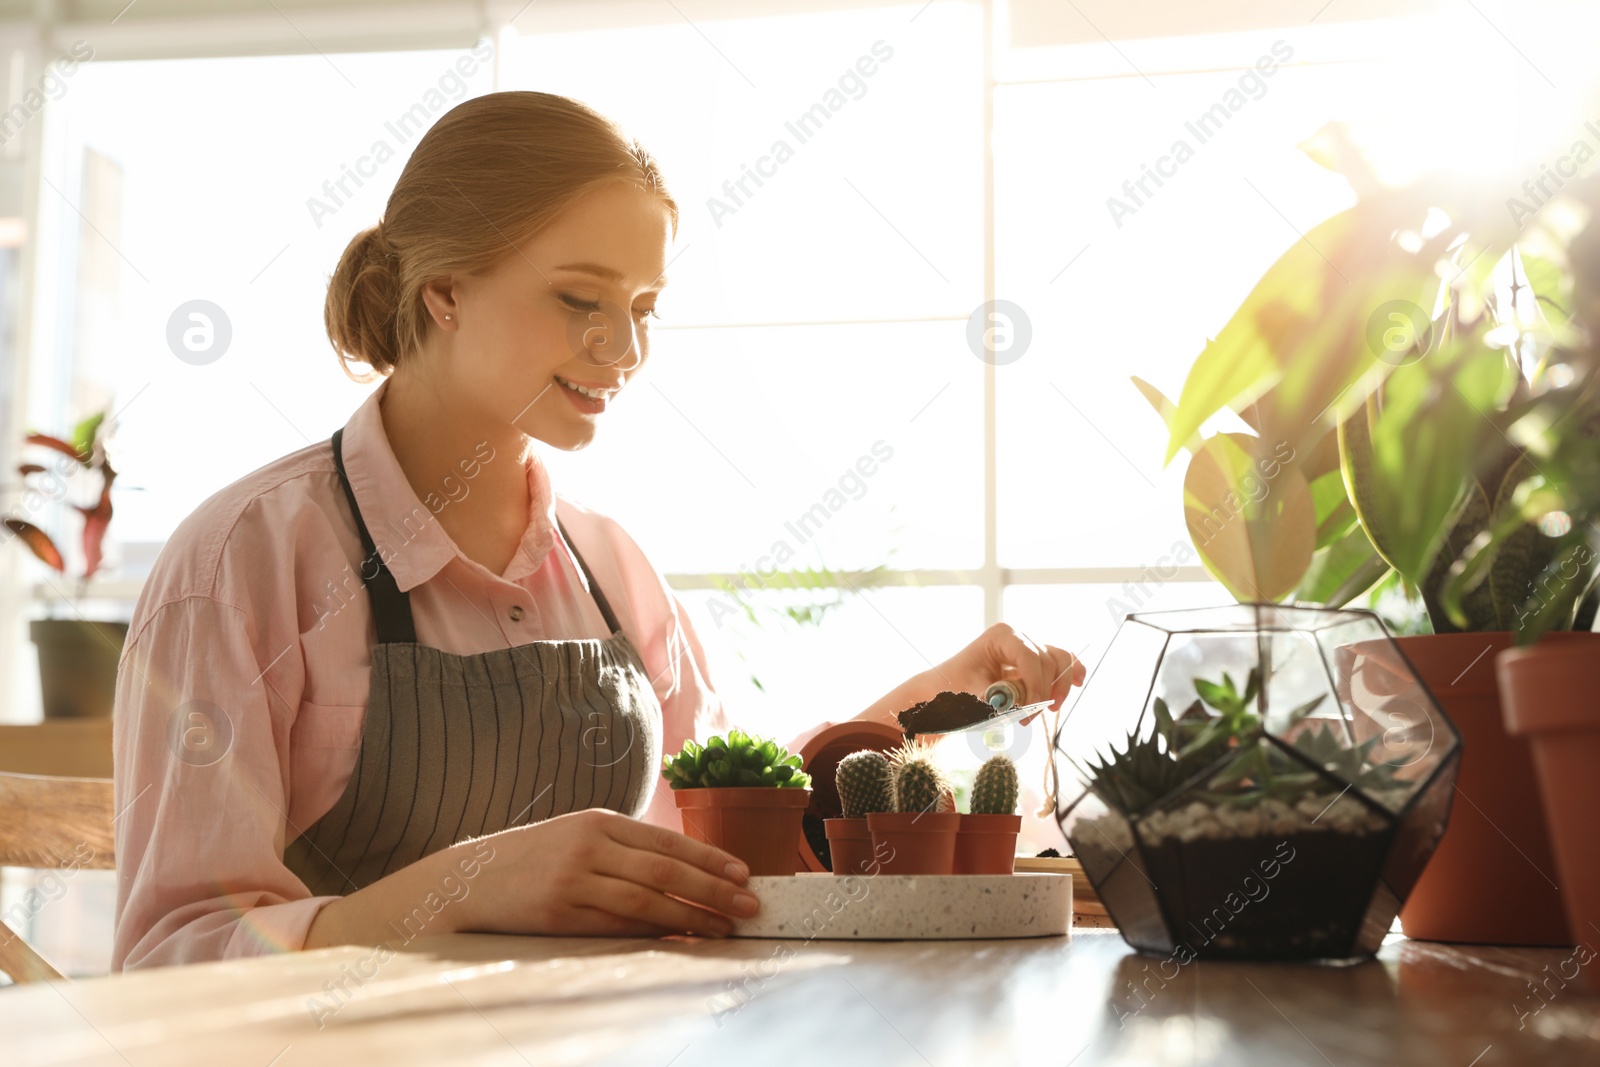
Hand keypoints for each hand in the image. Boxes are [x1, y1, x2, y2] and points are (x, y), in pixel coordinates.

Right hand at [455, 808, 757, 937]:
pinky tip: (680, 937)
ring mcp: (574, 878)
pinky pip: (618, 924)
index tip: (743, 873)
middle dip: (713, 888)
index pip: (667, 840)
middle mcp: (590, 845)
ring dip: (692, 915)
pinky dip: (654, 931)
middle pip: (666, 868)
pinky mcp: (560, 911)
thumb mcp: (579, 837)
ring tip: (724, 927)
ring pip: (647, 898)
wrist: (471, 878)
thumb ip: (625, 849)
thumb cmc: (536, 859)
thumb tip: (684, 873)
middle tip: (749, 904)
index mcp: (600, 821)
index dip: (709, 857)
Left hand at [931, 622, 1085, 720]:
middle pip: (1047, 660)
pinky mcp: (1034, 659)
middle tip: (1027, 719)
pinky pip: (1060, 660)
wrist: (945, 688)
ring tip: (1051, 708)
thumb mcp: (967, 693)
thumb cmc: (953, 687)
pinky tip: (1079, 682)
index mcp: (1000, 636)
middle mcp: (1017, 636)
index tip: (1029, 711)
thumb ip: (990, 698)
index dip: (1035, 684)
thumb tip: (1007, 705)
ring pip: (1059, 660)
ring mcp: (1028, 645)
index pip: (1030, 656)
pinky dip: (1070, 671)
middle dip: (1043, 692)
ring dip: (1059, 685)